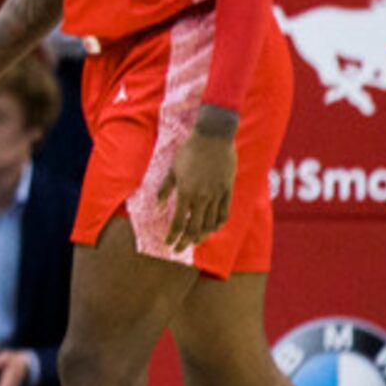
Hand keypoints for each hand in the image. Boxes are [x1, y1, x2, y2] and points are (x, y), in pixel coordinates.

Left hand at [157, 122, 237, 252]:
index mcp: (186, 192)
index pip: (178, 222)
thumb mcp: (172, 169)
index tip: (168, 244)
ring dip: (201, 235)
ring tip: (194, 241)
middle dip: (185, 241)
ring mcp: (217, 195)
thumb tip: (158, 209)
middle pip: (194, 227)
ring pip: (210, 224)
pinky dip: (218, 224)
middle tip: (179, 248)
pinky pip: (224, 213)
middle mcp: (202, 197)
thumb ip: (165, 190)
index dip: (172, 235)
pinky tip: (212, 228)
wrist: (213, 137)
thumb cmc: (189, 151)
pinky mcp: (227, 191)